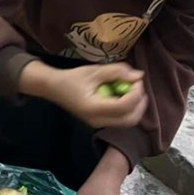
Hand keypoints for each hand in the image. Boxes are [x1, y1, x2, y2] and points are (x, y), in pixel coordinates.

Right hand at [19, 61, 147, 128]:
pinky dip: (128, 108)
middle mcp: (97, 120)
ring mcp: (98, 124)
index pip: (124, 106)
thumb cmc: (71, 78)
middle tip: (138, 87)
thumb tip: (138, 75)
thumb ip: (116, 72)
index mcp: (94, 108)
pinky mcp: (100, 123)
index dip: (136, 93)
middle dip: (140, 103)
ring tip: (131, 90)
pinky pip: (120, 119)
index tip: (136, 80)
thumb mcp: (93, 71)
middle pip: (130, 119)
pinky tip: (123, 96)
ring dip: (135, 107)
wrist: (54, 88)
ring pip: (127, 121)